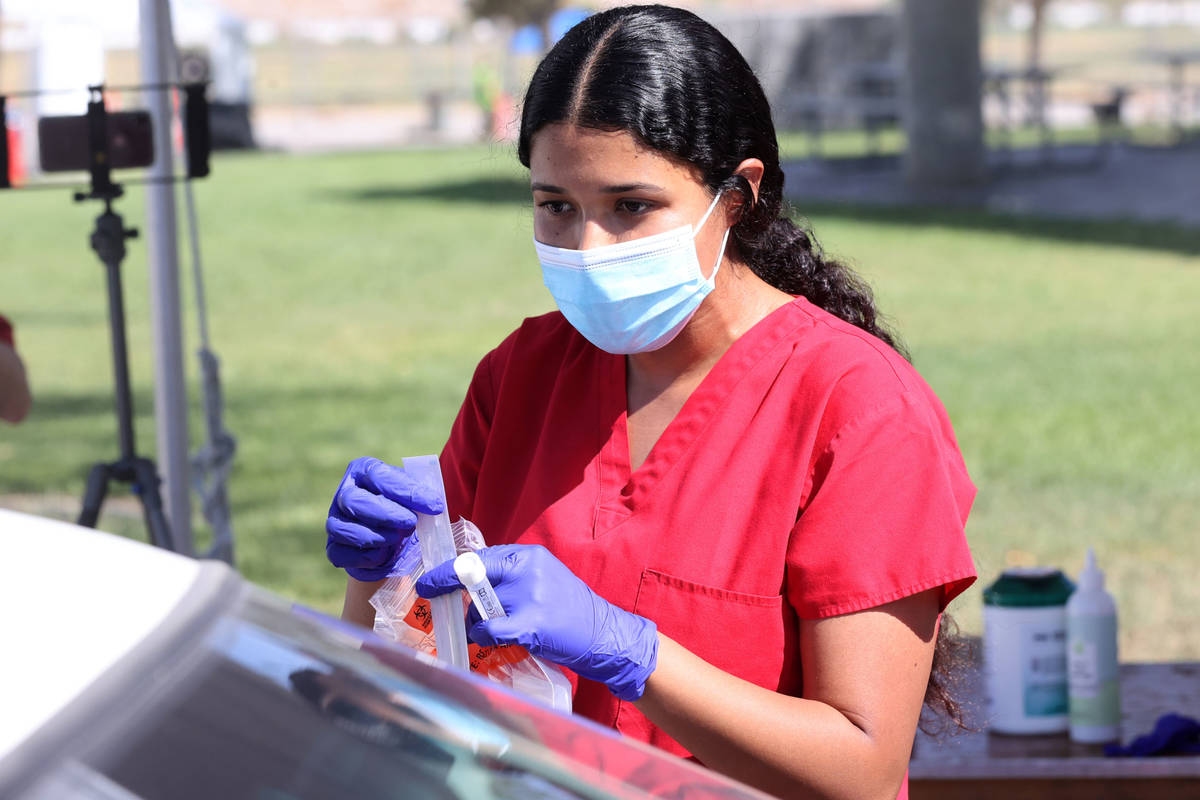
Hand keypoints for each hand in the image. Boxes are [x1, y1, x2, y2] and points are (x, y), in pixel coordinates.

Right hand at [325, 456, 444, 580]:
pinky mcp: (333, 548)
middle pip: (354, 500)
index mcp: (364, 471)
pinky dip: (366, 557)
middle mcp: (345, 493)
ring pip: (343, 528)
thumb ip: (423, 496)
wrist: (394, 545)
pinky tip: (384, 554)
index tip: (434, 505)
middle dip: (385, 513)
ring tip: (397, 538)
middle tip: (411, 521)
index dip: (406, 491)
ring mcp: (335, 521)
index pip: (379, 475)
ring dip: (375, 536)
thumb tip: (434, 504)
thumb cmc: (407, 511)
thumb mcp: (416, 498)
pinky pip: (342, 554)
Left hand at [417, 544, 657, 700]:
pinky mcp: (532, 623)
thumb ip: (509, 577)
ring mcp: (530, 596)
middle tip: (432, 597)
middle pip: (473, 578)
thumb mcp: (542, 579)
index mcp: (529, 556)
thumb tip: (465, 583)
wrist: (605, 634)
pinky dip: (481, 635)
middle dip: (448, 588)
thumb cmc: (570, 610)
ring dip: (474, 621)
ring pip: (478, 607)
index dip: (449, 569)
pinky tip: (488, 638)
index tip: (428, 580)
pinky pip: (488, 628)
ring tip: (491, 629)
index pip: (479, 557)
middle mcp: (528, 570)